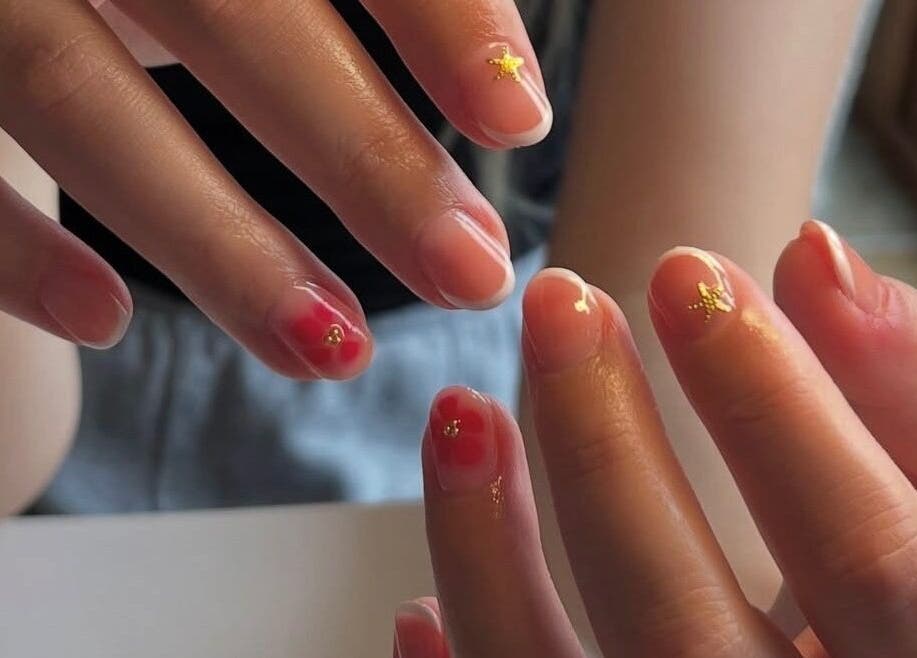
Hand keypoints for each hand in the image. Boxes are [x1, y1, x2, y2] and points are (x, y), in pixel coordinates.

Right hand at [0, 0, 551, 378]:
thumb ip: (355, 0)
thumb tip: (496, 71)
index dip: (442, 15)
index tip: (520, 122)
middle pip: (235, 18)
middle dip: (366, 156)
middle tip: (472, 275)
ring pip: (80, 98)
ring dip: (222, 246)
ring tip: (338, 350)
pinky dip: (18, 255)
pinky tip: (108, 323)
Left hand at [392, 221, 916, 656]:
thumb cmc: (899, 593)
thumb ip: (897, 394)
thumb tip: (814, 256)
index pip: (865, 552)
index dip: (773, 403)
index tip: (688, 272)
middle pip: (679, 616)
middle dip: (603, 442)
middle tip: (557, 303)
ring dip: (486, 547)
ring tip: (459, 411)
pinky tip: (419, 613)